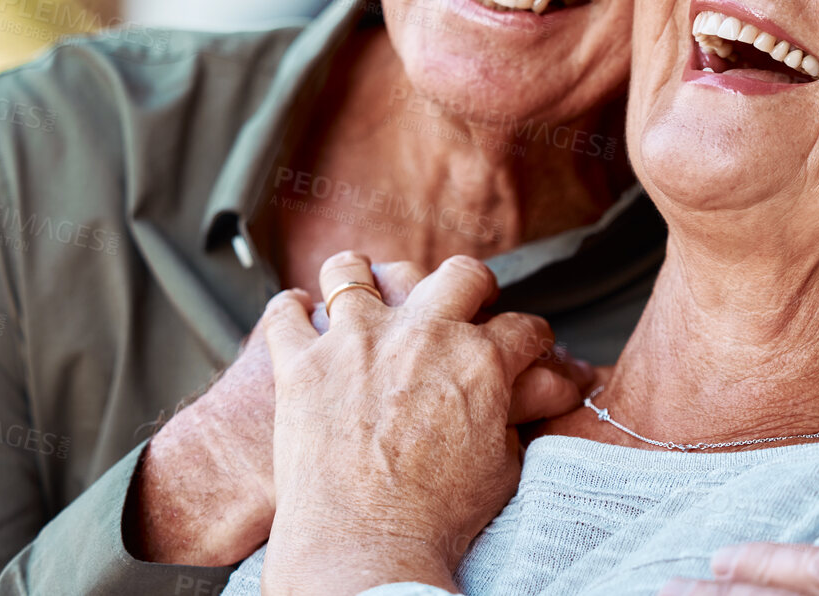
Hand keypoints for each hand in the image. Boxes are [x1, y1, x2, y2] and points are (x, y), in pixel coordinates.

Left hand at [129, 259, 584, 564]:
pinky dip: (290, 309)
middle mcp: (420, 334)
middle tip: (466, 303)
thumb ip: (512, 419)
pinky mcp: (300, 361)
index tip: (528, 343)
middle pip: (458, 275)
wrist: (364, 547)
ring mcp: (355, 340)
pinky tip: (298, 311)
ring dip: (364, 276)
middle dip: (472, 286)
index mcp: (479, 361)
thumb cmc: (433, 522)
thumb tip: (523, 399)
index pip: (523, 328)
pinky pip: (285, 313)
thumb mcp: (501, 469)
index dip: (532, 338)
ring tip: (366, 287)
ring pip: (355, 271)